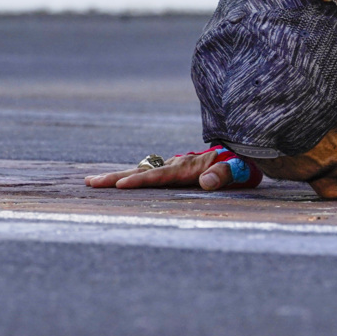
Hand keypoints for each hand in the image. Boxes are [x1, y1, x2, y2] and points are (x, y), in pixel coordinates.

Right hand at [84, 146, 261, 190]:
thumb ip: (222, 174)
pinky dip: (131, 175)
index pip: (161, 175)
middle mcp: (177, 164)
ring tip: (94, 180)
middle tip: (91, 182)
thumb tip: (205, 181)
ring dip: (118, 176)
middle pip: (143, 171)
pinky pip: (149, 172)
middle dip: (117, 177)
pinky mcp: (175, 168)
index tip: (121, 185)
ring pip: (142, 170)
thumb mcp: (238, 170)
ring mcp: (174, 165)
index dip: (142, 180)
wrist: (245, 150)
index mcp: (189, 167)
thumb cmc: (241, 164)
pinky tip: (116, 181)